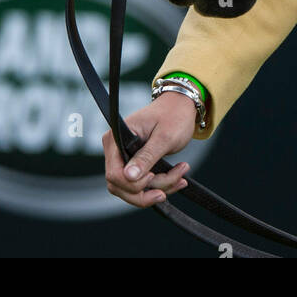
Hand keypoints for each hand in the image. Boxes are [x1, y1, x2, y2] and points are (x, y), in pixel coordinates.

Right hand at [103, 92, 196, 207]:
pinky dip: (160, 186)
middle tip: (175, 179)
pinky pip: (141, 185)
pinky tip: (177, 178)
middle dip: (148, 190)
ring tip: (181, 175)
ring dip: (159, 187)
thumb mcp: (164, 137)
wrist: (181, 107)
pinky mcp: (134, 164)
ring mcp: (123, 157)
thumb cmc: (174, 115)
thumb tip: (128, 176)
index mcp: (117, 138)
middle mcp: (115, 149)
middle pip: (121, 187)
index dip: (133, 184)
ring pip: (133, 189)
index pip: (114, 174)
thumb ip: (146, 157)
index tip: (154, 176)